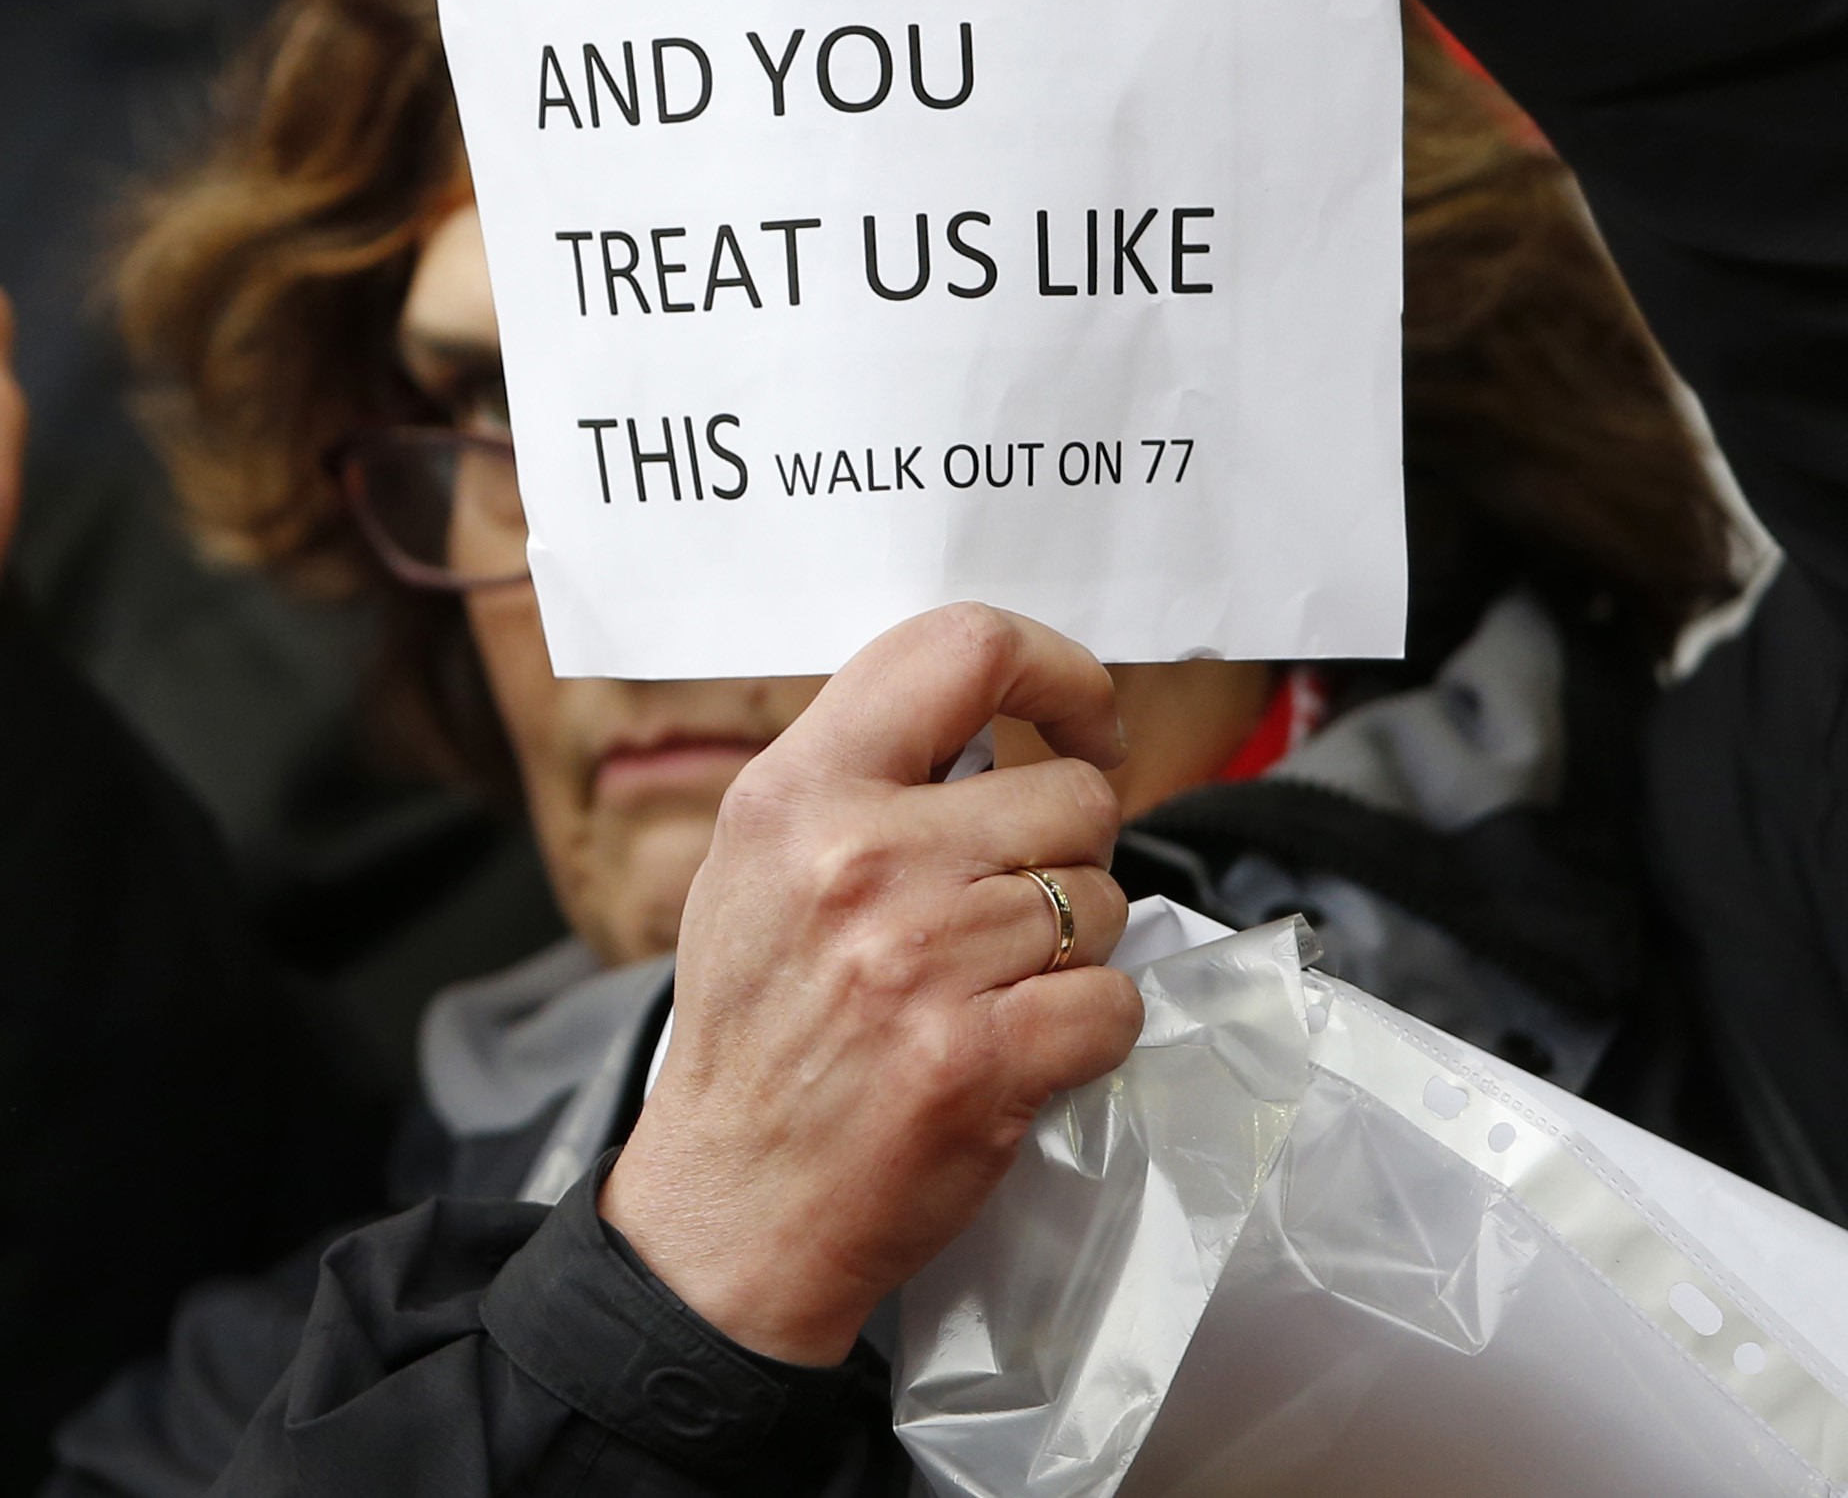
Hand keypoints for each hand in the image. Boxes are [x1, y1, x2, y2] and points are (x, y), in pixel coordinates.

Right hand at [599, 605, 1141, 1364]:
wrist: (733, 1199)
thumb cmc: (756, 1028)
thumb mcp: (756, 859)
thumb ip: (860, 777)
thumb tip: (991, 725)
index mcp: (798, 790)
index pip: (962, 648)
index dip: (1060, 671)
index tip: (1082, 722)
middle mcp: (860, 857)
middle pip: (1071, 793)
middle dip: (1069, 852)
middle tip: (1011, 908)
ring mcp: (923, 961)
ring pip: (1100, 899)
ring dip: (1072, 946)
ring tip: (992, 986)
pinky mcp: (981, 1061)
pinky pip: (1114, 1001)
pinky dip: (1088, 1028)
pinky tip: (1017, 1046)